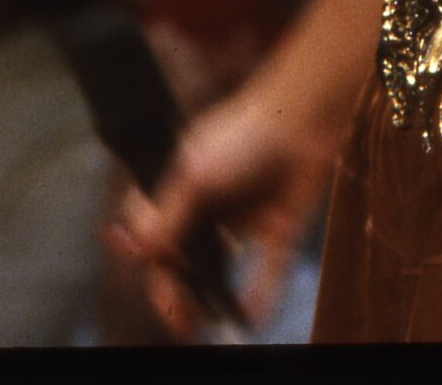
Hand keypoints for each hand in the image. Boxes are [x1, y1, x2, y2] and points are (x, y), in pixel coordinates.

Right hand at [109, 71, 339, 339]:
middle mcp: (212, 209)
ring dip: (211, 300)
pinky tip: (252, 318)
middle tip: (179, 320)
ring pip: (222, 270)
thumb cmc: (242, 134)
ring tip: (203, 326)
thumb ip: (168, 215)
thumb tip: (138, 252)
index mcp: (184, 191)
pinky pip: (268, 270)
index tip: (151, 277)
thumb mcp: (195, 174)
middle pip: (186, 260)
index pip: (156, 236)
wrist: (303, 116)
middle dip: (177, 292)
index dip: (150, 260)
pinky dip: (260, 295)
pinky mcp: (280, 228)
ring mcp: (246, 220)